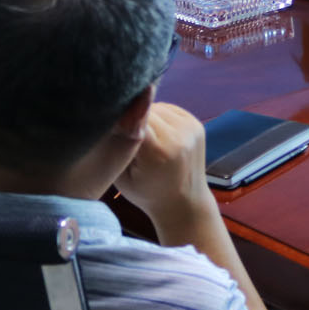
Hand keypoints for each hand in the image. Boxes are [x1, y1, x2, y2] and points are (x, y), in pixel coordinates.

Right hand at [115, 102, 217, 230]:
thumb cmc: (147, 194)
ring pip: (156, 106)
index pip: (132, 117)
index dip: (120, 119)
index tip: (112, 127)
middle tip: (127, 136)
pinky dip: (158, 117)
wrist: (184, 203)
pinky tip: (156, 134)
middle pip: (144, 109)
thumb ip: (116, 146)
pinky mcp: (196, 123)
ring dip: (146, 116)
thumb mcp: (121, 176)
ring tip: (143, 138)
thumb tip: (112, 114)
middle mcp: (178, 136)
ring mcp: (191, 128)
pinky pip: (168, 108)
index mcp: (158, 151)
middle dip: (133, 118)